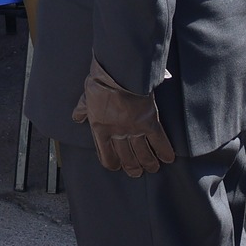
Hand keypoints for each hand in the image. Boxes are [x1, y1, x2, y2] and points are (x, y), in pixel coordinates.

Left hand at [70, 58, 174, 176]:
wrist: (118, 72)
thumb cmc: (100, 82)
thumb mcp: (86, 97)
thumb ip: (82, 110)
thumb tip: (77, 117)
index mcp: (100, 129)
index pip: (105, 153)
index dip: (112, 162)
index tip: (116, 167)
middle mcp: (117, 133)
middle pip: (126, 157)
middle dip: (132, 167)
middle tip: (136, 172)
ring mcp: (134, 129)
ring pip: (143, 153)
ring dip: (148, 163)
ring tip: (153, 168)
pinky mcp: (149, 122)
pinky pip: (159, 141)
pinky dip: (164, 150)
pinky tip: (169, 158)